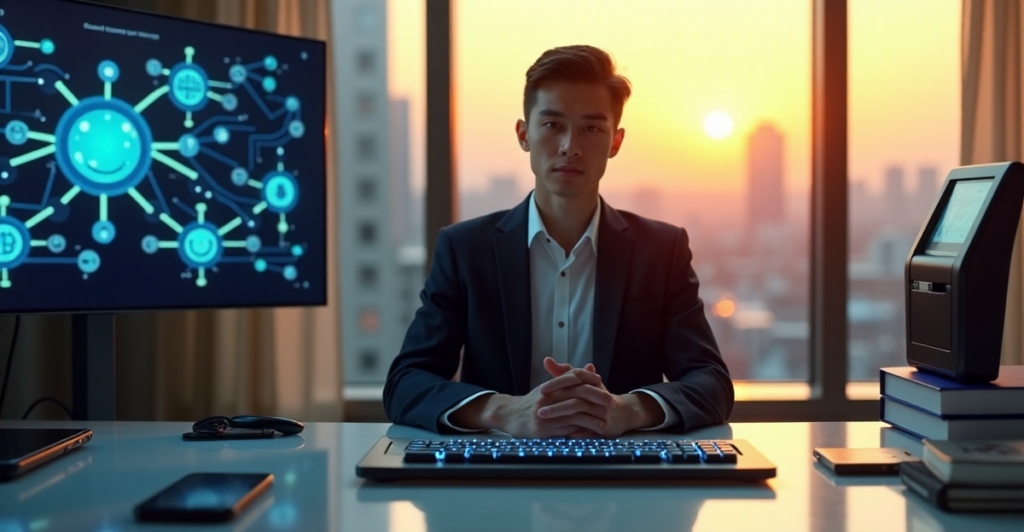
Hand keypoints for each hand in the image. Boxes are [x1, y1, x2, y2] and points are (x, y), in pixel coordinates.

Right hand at [448, 367, 610, 437]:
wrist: (509, 416)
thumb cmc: (532, 402)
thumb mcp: (548, 388)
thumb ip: (567, 379)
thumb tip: (589, 368)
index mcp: (549, 385)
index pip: (573, 376)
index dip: (588, 377)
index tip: (601, 381)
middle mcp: (547, 396)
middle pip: (578, 393)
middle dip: (597, 397)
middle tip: (611, 401)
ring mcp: (545, 412)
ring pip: (575, 412)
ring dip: (593, 417)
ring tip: (606, 420)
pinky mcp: (543, 428)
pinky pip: (567, 427)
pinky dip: (582, 429)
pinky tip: (592, 431)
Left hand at [539, 358, 663, 437]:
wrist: (618, 414)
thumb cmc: (593, 397)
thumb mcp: (577, 383)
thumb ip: (562, 373)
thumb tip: (546, 360)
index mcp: (590, 381)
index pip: (573, 377)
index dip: (557, 383)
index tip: (541, 389)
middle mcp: (597, 394)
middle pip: (575, 396)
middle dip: (556, 405)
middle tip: (538, 410)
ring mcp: (601, 409)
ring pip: (580, 411)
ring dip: (562, 417)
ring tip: (547, 421)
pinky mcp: (604, 424)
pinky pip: (588, 428)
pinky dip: (575, 431)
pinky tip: (562, 433)